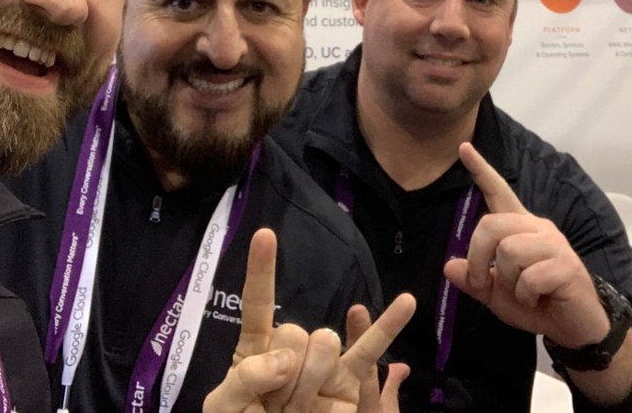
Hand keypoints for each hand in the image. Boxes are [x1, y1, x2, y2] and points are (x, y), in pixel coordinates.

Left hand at [204, 228, 415, 412]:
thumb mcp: (224, 407)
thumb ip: (244, 377)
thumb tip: (286, 360)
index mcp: (256, 347)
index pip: (259, 302)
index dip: (261, 269)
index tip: (265, 235)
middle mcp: (293, 349)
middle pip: (294, 331)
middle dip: (284, 370)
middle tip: (276, 404)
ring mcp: (323, 364)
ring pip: (324, 343)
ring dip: (310, 378)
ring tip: (298, 408)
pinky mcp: (349, 383)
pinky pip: (370, 353)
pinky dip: (389, 324)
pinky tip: (407, 302)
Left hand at [442, 143, 608, 349]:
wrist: (574, 326)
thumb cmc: (536, 304)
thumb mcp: (497, 296)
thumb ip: (474, 281)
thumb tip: (449, 266)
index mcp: (520, 228)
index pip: (499, 192)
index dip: (480, 171)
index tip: (463, 147)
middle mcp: (537, 228)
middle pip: (491, 225)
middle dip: (478, 257)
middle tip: (482, 282)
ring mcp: (553, 245)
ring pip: (509, 251)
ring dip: (507, 281)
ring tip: (521, 294)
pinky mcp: (566, 265)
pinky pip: (529, 277)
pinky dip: (525, 296)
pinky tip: (537, 299)